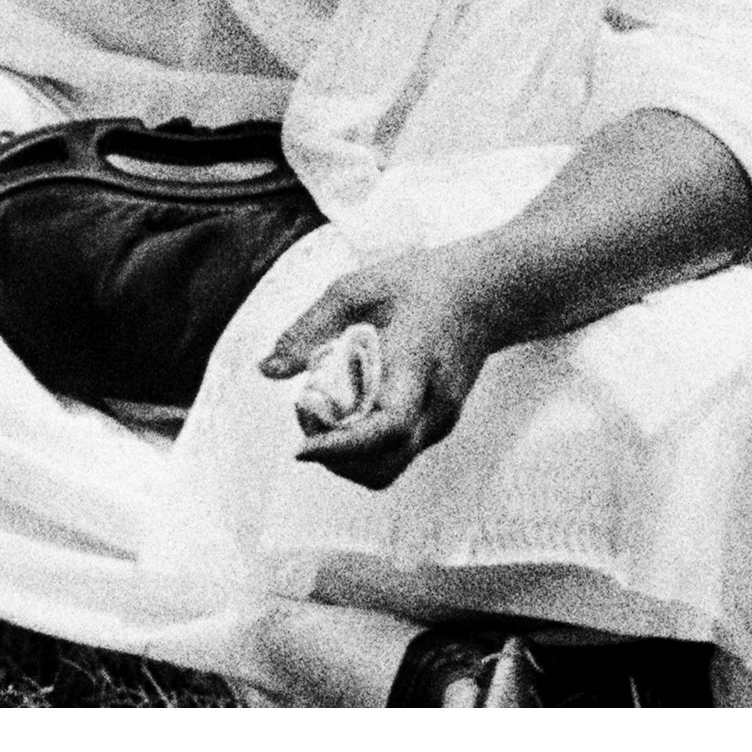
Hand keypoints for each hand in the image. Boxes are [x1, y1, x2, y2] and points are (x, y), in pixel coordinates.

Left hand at [262, 252, 500, 491]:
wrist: (484, 293)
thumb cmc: (419, 283)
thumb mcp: (357, 288)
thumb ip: (310, 328)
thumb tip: (267, 370)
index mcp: (416, 365)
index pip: (385, 426)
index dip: (340, 445)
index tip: (301, 447)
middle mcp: (435, 406)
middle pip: (383, 465)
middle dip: (334, 458)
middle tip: (305, 419)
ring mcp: (441, 422)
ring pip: (389, 468)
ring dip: (347, 458)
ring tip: (321, 417)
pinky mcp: (439, 426)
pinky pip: (396, 454)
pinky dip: (363, 448)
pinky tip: (346, 413)